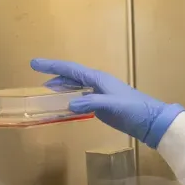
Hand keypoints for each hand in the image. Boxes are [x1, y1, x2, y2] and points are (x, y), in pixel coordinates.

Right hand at [31, 58, 184, 147]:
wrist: (150, 121)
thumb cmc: (133, 110)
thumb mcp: (111, 105)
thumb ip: (90, 103)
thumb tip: (68, 104)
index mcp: (98, 79)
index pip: (70, 69)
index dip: (52, 66)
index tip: (34, 63)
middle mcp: (96, 83)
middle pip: (71, 76)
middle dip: (54, 75)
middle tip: (36, 77)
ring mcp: (99, 95)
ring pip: (75, 88)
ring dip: (61, 88)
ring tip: (46, 92)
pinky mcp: (102, 107)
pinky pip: (81, 100)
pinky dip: (69, 101)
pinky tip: (64, 106)